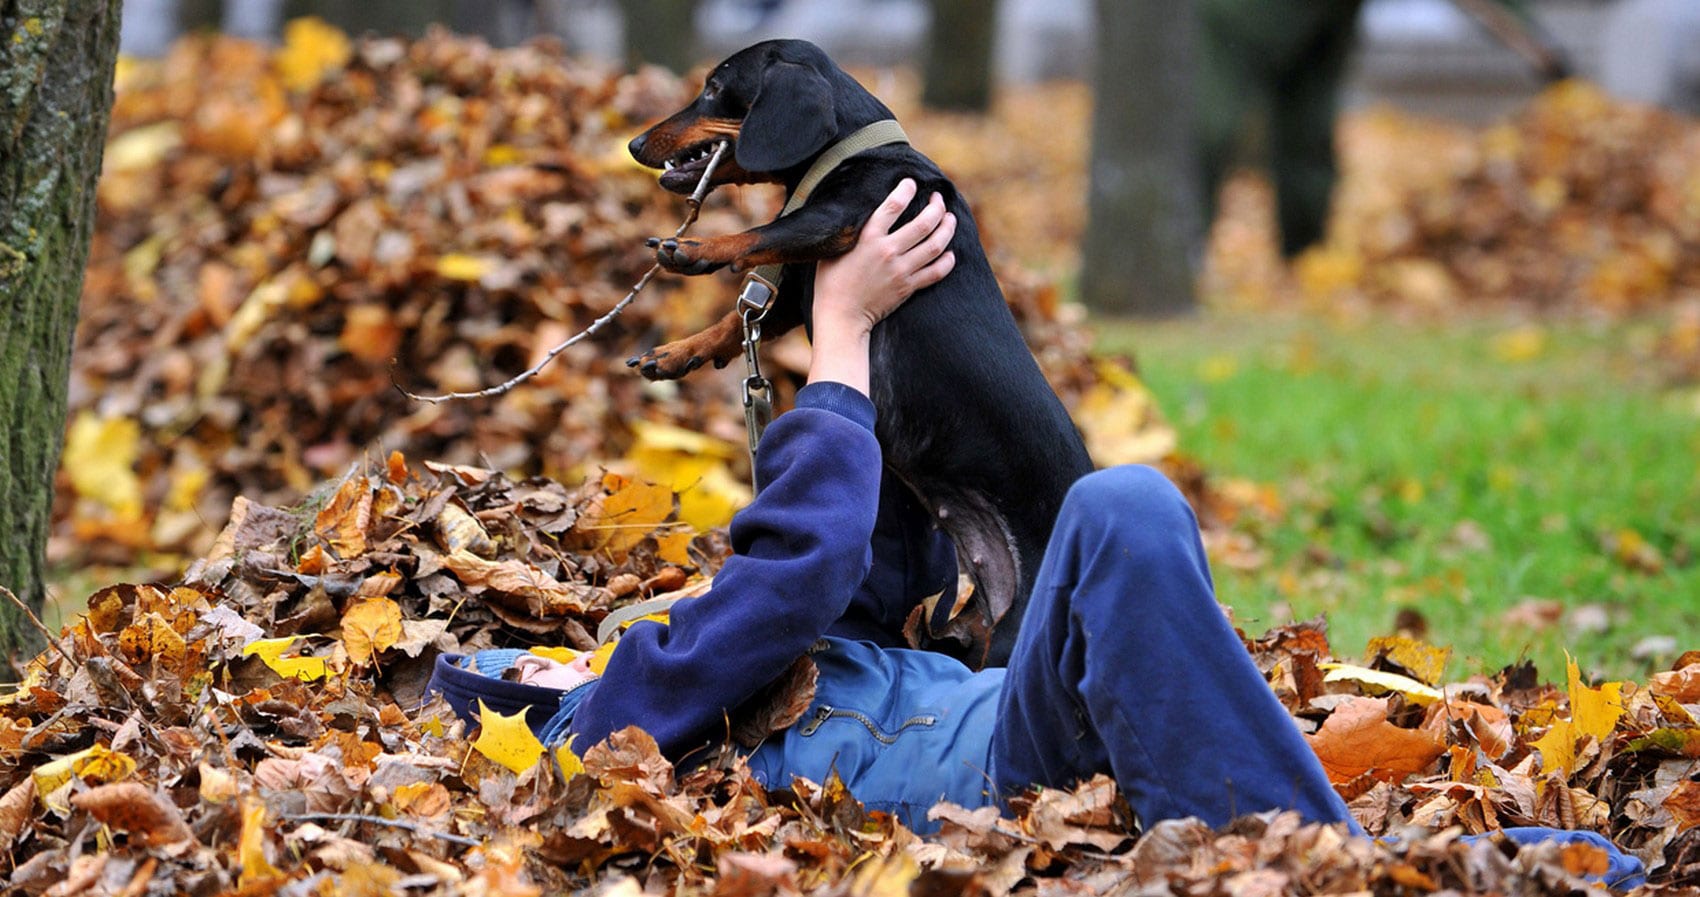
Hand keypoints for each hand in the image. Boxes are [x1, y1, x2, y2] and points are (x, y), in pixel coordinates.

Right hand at [813, 178, 956, 339]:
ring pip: (935, 245)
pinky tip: (951, 253)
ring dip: (947, 229)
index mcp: (868, 238)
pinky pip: (936, 272)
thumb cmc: (831, 281)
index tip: (911, 183)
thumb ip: (850, 231)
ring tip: (951, 219)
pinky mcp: (908, 287)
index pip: (893, 205)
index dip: (906, 190)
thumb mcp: (833, 249)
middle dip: (937, 207)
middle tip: (939, 199)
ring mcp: (901, 270)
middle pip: (923, 223)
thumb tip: (857, 211)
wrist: (841, 316)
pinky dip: (947, 262)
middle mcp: (887, 252)